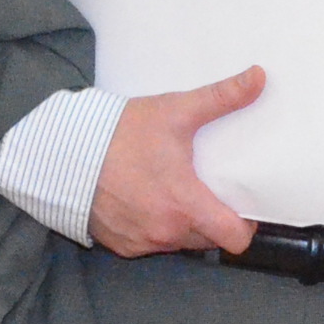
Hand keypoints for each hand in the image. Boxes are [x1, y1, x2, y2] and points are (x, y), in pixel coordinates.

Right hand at [86, 68, 262, 257]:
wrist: (63, 153)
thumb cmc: (120, 133)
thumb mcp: (175, 111)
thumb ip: (221, 97)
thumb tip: (259, 77)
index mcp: (184, 204)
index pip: (234, 238)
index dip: (245, 226)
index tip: (243, 209)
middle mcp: (165, 231)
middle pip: (207, 239)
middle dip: (213, 220)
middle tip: (208, 192)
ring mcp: (141, 242)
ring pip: (179, 242)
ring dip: (183, 225)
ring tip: (176, 194)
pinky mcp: (120, 245)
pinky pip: (149, 244)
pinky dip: (153, 228)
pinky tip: (146, 202)